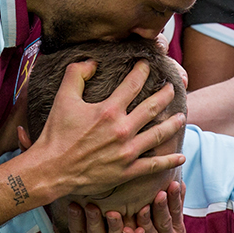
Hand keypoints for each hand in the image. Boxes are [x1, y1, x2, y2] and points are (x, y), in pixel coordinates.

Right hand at [20, 61, 185, 198]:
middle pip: (152, 107)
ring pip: (158, 134)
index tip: (147, 65)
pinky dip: (168, 161)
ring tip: (181, 117)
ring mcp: (127, 151)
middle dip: (165, 95)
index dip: (142, 71)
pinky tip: (180, 157)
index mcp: (109, 110)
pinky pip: (153, 165)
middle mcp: (122, 129)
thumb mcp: (63, 98)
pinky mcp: (127, 171)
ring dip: (173, 125)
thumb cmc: (56, 134)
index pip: (133, 84)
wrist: (52, 169)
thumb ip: (77, 74)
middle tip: (172, 88)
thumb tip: (92, 61)